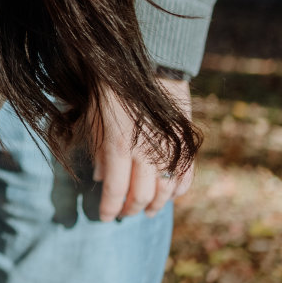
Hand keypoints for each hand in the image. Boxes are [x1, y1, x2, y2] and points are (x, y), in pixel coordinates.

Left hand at [91, 77, 193, 221]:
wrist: (147, 64)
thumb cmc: (111, 89)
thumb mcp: (94, 119)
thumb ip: (98, 152)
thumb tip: (100, 179)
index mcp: (119, 147)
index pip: (115, 192)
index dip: (109, 209)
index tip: (103, 218)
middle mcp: (146, 153)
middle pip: (141, 197)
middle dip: (130, 209)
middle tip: (123, 214)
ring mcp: (170, 149)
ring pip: (166, 192)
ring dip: (156, 205)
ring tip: (146, 211)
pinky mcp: (186, 143)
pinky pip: (187, 175)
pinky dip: (180, 190)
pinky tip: (172, 197)